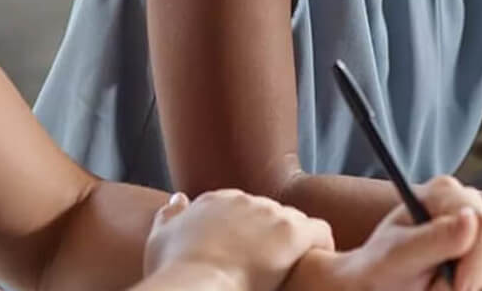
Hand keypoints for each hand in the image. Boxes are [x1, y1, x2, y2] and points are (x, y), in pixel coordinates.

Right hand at [144, 189, 333, 290]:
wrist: (195, 283)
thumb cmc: (174, 271)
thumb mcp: (159, 239)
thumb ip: (169, 216)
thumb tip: (178, 199)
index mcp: (214, 200)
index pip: (240, 208)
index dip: (245, 233)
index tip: (245, 256)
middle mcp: (244, 199)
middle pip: (268, 214)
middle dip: (270, 237)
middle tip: (269, 267)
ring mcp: (269, 213)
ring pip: (294, 222)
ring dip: (295, 243)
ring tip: (293, 270)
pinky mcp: (292, 232)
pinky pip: (320, 232)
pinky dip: (322, 246)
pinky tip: (316, 264)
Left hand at [289, 176, 481, 290]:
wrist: (381, 286)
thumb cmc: (383, 267)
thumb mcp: (399, 254)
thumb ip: (434, 238)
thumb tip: (470, 218)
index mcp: (445, 193)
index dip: (475, 262)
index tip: (455, 286)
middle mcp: (472, 209)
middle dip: (468, 283)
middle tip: (434, 287)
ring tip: (438, 288)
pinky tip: (462, 290)